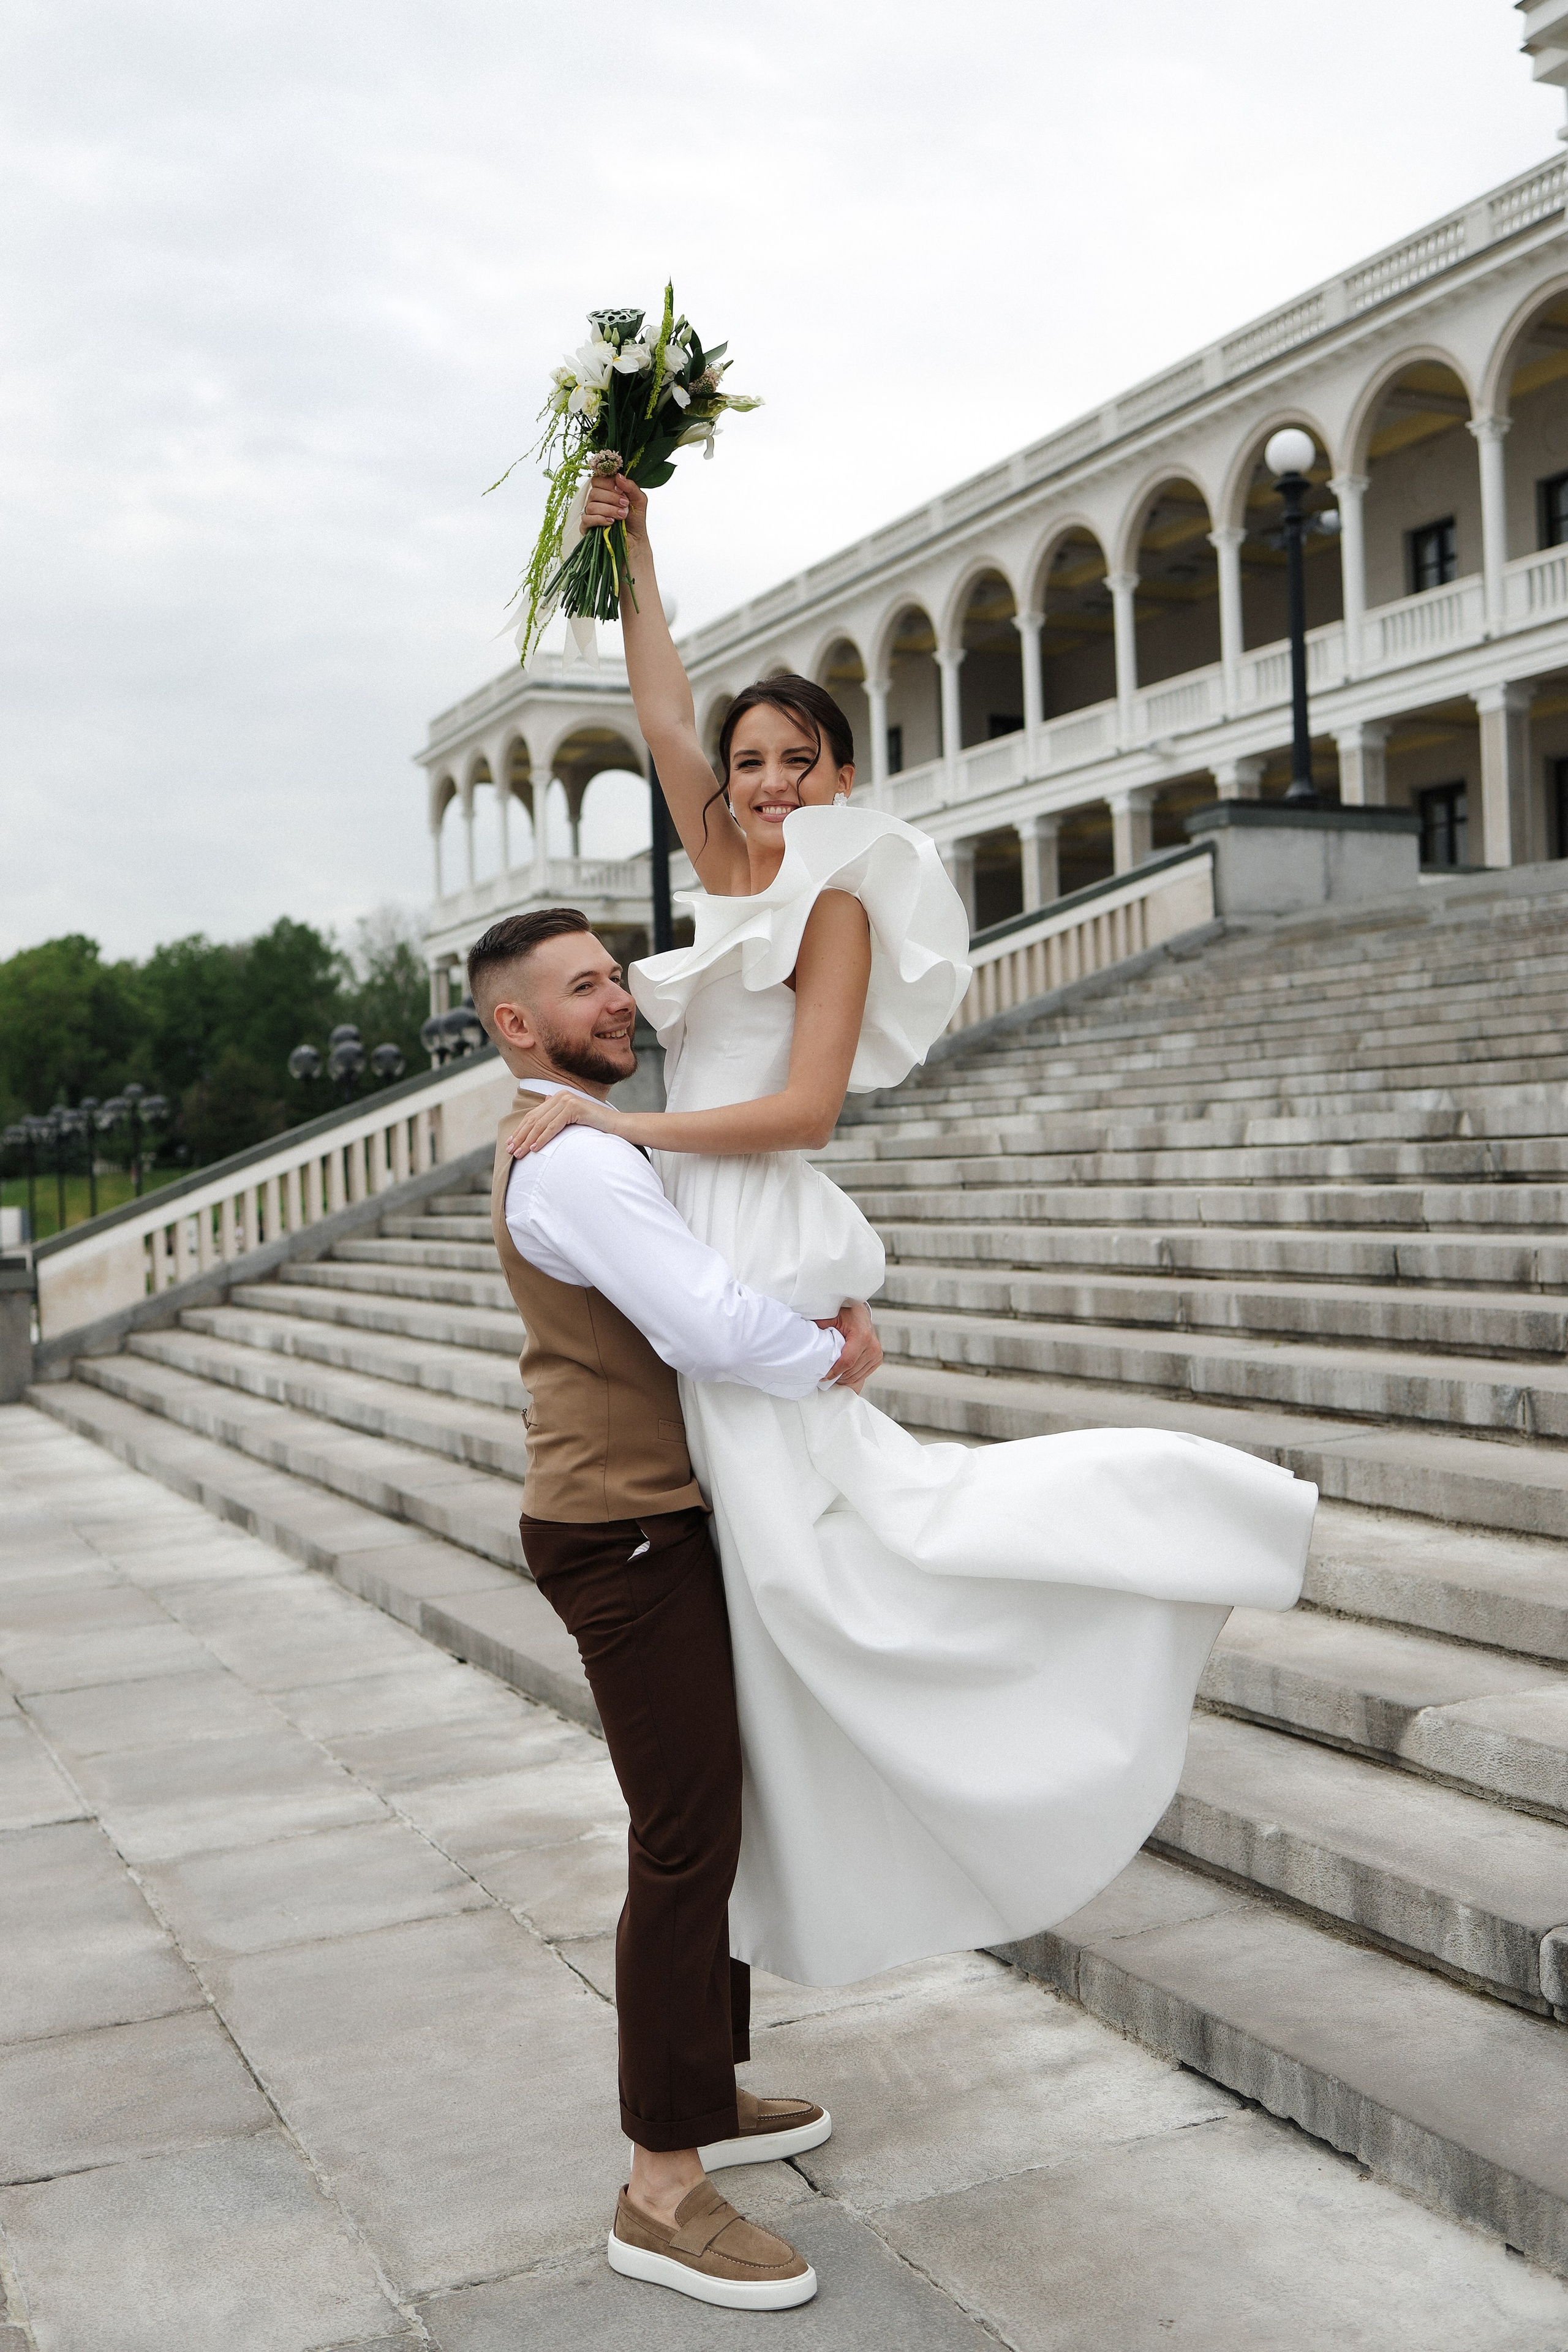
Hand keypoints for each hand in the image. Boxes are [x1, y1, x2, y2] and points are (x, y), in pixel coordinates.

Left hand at [507, 1092, 626, 1156]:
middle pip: (534, 1119)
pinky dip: (542, 1138)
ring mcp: (567, 1100)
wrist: (617, 1126)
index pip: (534, 1115)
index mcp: (559, 1097)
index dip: (520, 1130)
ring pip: (541, 1124)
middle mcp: (561, 1096)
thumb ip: (557, 1115)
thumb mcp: (572, 1120)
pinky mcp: (574, 1107)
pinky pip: (553, 1126)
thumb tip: (543, 1104)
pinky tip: (535, 1148)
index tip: (510, 1143)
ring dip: (528, 1140)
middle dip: (520, 1136)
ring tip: (519, 1153)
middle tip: (510, 1150)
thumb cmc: (596, 1127)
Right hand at [581, 472, 645, 536]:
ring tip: (622, 515)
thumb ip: (631, 486)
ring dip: (609, 510)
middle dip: (611, 498)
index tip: (621, 491)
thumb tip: (619, 476)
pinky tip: (611, 522)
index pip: (597, 480)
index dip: (608, 483)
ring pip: (591, 506)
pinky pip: (586, 519)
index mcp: (605, 490)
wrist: (635, 539)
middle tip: (624, 505)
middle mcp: (596, 500)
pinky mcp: (587, 527)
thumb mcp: (639, 499)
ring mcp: (590, 513)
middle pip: (594, 492)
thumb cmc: (635, 518)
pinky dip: (600, 519)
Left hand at [817, 1299, 881, 1392]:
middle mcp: (872, 1346)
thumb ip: (822, 1325)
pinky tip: (842, 1372)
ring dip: (843, 1378)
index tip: (823, 1377)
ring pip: (857, 1376)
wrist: (861, 1314)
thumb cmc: (847, 1315)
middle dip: (836, 1376)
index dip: (834, 1372)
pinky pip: (863, 1375)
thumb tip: (809, 1336)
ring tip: (832, 1375)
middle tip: (824, 1376)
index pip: (847, 1362)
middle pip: (851, 1371)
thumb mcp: (833, 1317)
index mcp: (862, 1337)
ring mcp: (876, 1353)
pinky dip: (851, 1376)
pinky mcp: (877, 1358)